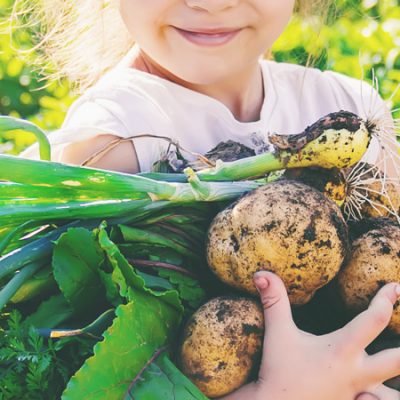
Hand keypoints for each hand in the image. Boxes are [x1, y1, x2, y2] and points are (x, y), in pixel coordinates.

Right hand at [220, 271, 399, 399]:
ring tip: (398, 358)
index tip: (394, 286)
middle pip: (399, 359)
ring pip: (397, 396)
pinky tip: (384, 391)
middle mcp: (358, 373)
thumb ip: (273, 300)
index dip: (385, 299)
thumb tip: (262, 273)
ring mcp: (360, 393)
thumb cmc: (278, 370)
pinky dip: (386, 397)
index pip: (373, 319)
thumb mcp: (277, 333)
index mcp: (341, 351)